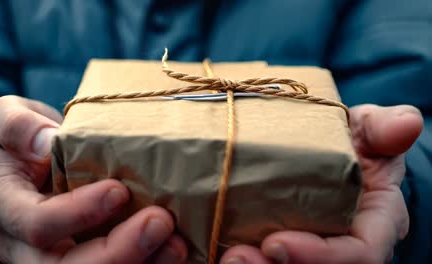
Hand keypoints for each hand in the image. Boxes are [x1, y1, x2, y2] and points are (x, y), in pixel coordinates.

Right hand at [0, 96, 186, 263]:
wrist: (32, 164)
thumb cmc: (25, 141)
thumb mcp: (9, 117)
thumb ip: (17, 124)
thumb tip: (45, 141)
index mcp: (7, 209)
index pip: (37, 224)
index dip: (78, 213)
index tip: (119, 189)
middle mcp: (25, 246)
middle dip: (117, 252)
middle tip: (160, 223)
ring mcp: (53, 259)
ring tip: (176, 245)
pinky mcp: (85, 258)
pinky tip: (174, 250)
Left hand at [220, 104, 422, 263]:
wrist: (330, 151)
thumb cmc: (354, 144)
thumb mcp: (370, 131)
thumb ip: (383, 129)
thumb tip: (406, 123)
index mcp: (371, 224)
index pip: (358, 255)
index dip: (319, 257)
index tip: (275, 243)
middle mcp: (342, 244)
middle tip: (236, 258)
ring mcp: (310, 246)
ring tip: (222, 257)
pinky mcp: (279, 243)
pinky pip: (264, 257)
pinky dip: (234, 256)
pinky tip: (210, 249)